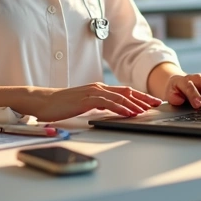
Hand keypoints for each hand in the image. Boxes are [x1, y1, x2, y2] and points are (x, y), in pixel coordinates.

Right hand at [33, 83, 162, 121]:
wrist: (43, 101)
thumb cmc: (61, 105)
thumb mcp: (84, 105)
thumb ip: (97, 106)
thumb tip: (110, 112)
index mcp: (98, 89)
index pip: (124, 92)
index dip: (140, 96)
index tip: (152, 102)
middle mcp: (98, 88)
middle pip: (126, 91)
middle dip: (143, 97)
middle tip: (157, 104)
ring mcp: (93, 92)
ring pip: (119, 96)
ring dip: (135, 103)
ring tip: (147, 110)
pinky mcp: (86, 99)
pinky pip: (107, 103)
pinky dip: (120, 107)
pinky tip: (129, 112)